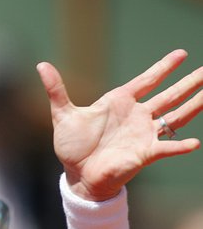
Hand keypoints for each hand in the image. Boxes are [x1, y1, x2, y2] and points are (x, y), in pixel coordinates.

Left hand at [37, 49, 201, 200]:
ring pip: (176, 116)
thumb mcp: (63, 115)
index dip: (163, 68)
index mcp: (120, 102)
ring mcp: (143, 134)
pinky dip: (179, 146)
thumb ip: (56, 89)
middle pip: (170, 95)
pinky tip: (194, 143)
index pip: (147, 80)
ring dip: (195, 105)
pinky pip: (166, 148)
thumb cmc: (73, 146)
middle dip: (189, 83)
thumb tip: (41, 65)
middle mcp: (137, 116)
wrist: (77, 175)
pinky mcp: (145, 153)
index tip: (181, 54)